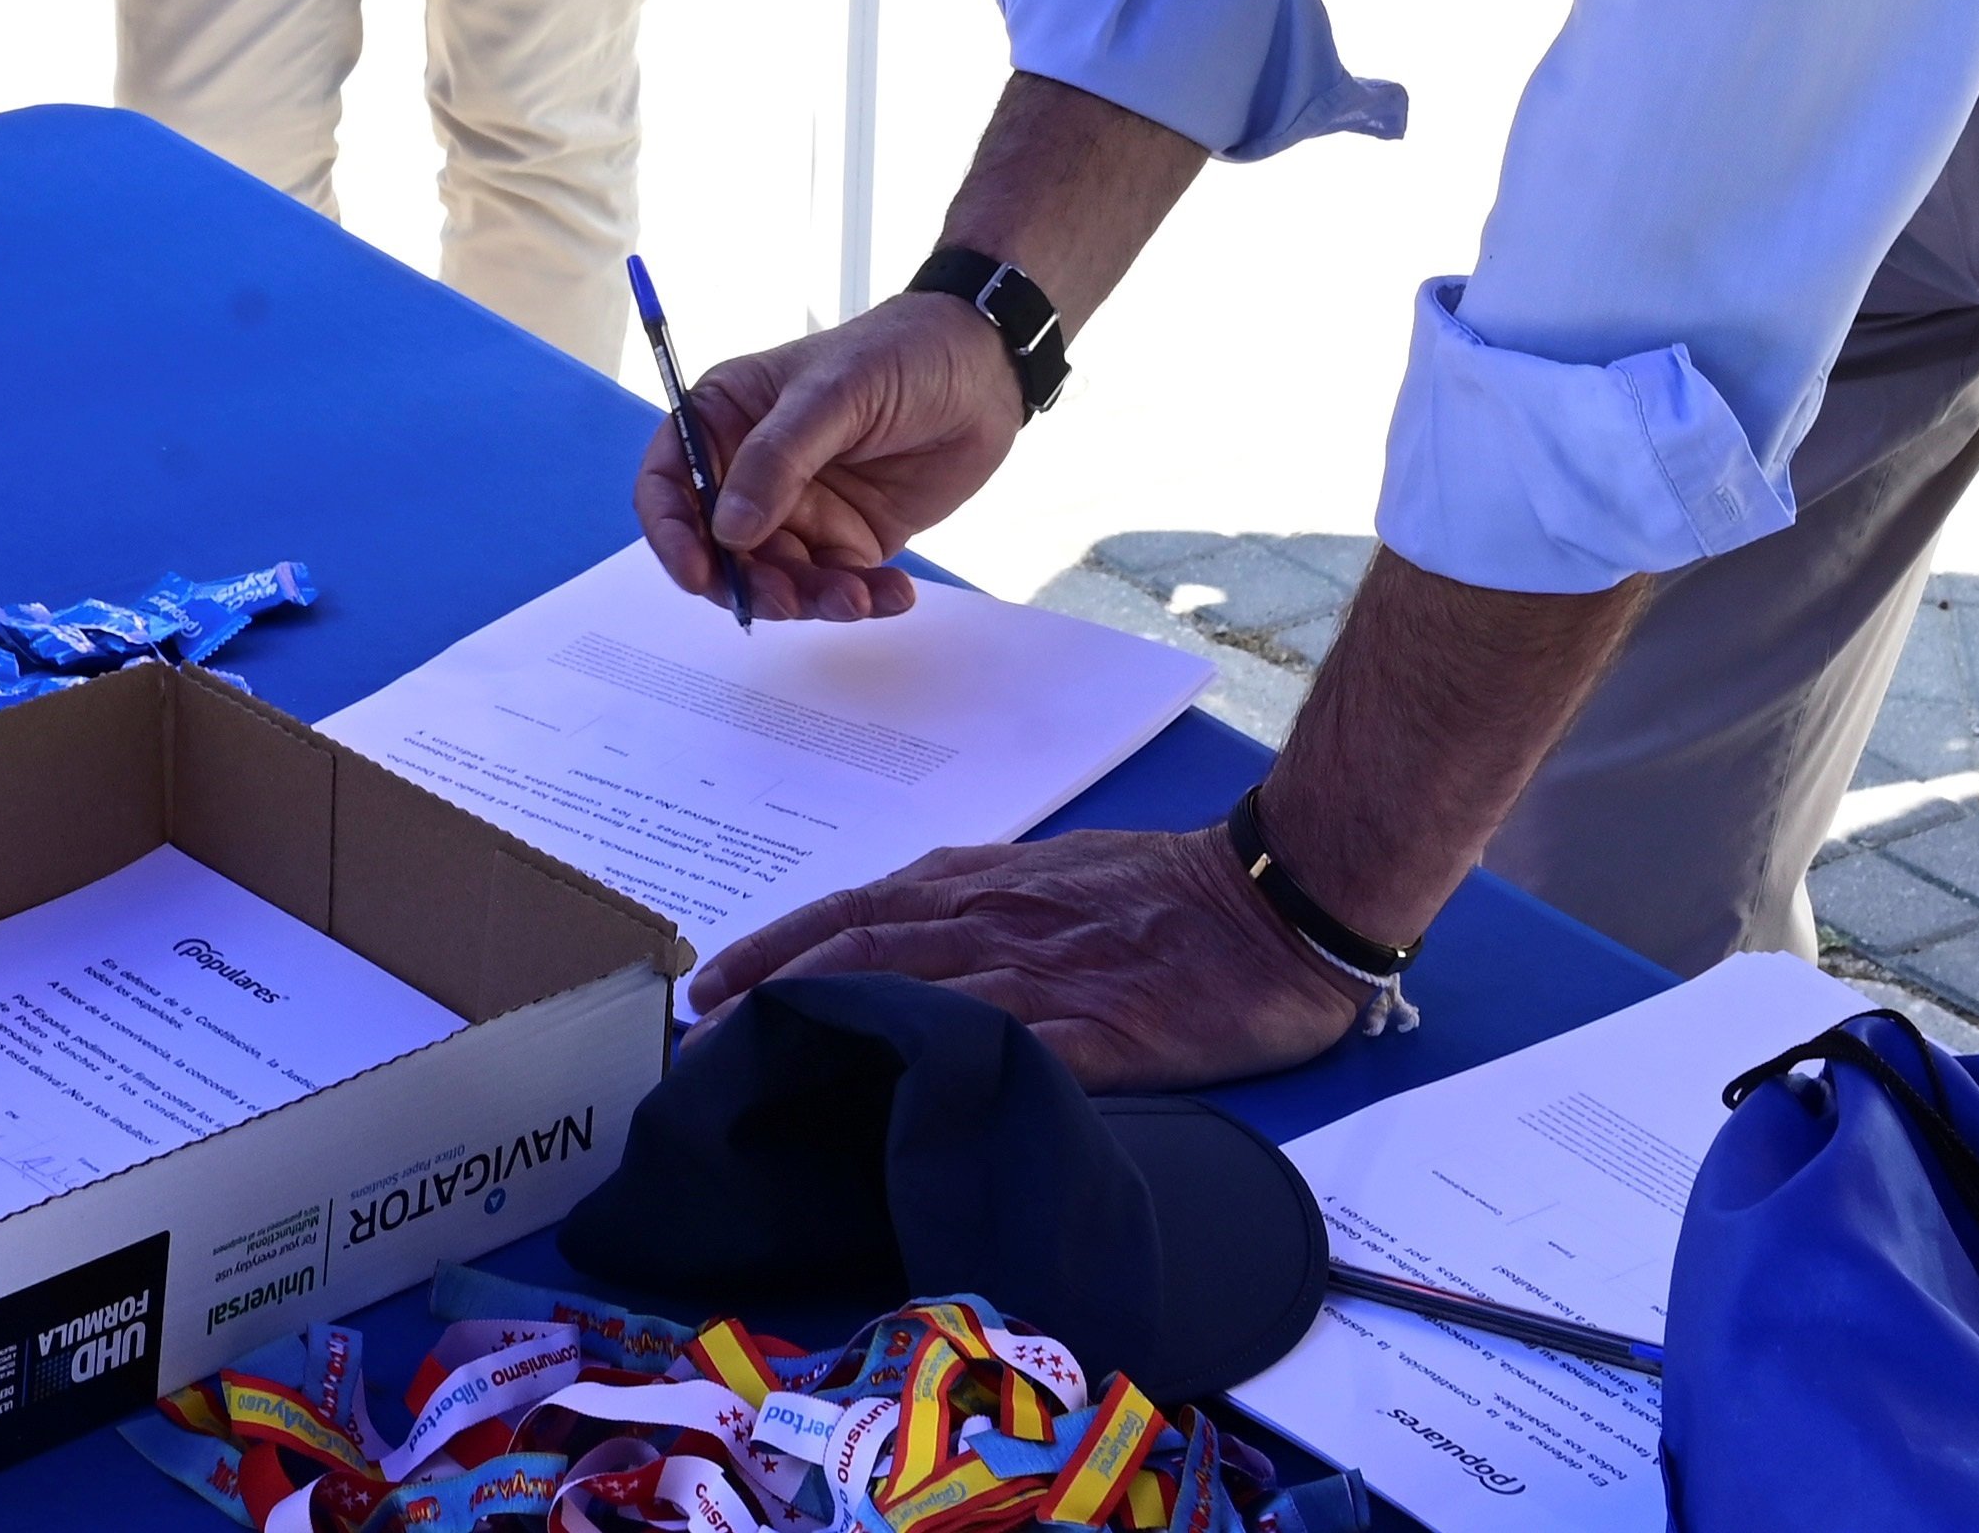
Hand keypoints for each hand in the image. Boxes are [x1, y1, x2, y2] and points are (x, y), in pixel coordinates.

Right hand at [630, 292, 1024, 627]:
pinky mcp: (848, 538)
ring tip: (857, 598)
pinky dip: (860, 600)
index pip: (669, 480)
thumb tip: (728, 531)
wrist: (986, 370)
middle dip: (746, 583)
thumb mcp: (833, 393)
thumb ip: (778, 458)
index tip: (696, 575)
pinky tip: (894, 594)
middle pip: (718, 548)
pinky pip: (835, 586)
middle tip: (789, 600)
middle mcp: (751, 470)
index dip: (670, 532)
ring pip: (777, 578)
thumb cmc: (899, 353)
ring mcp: (800, 509)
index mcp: (726, 418)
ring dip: (809, 600)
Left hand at [688, 826, 1373, 1086]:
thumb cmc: (1170, 894)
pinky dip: (944, 1066)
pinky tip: (892, 1097)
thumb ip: (979, 908)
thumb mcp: (1053, 881)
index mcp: (982, 883)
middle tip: (700, 1037)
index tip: (711, 984)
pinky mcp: (1102, 1031)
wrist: (1277, 900)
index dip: (775, 947)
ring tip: (758, 1064)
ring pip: (912, 991)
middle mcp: (995, 919)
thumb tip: (901, 949)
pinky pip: (1012, 1047)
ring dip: (827, 1025)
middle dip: (772, 989)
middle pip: (858, 949)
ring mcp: (1047, 975)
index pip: (854, 910)